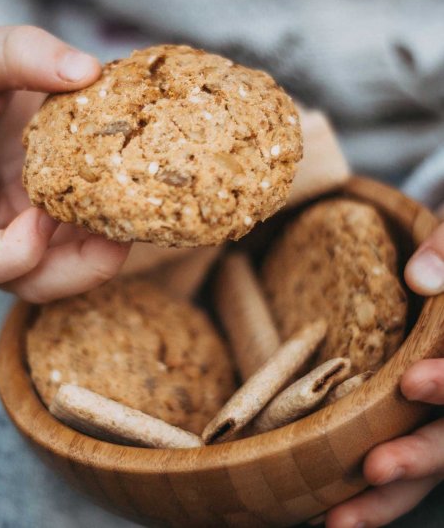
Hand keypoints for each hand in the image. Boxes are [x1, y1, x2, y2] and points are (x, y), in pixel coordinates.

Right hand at [0, 25, 128, 301]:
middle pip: (28, 283)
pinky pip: (79, 241)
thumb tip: (86, 70)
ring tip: (136, 214)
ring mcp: (16, 226)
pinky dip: (108, 230)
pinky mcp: (45, 215)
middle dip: (79, 270)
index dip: (11, 255)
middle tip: (121, 233)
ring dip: (104, 255)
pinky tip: (131, 198)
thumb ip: (16, 53)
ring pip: (62, 271)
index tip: (43, 212)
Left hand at [325, 220, 443, 526]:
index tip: (413, 384)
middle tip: (375, 468)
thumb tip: (420, 280)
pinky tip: (332, 508)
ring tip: (339, 520)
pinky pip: (400, 460)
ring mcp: (440, 411)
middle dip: (420, 455)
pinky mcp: (411, 421)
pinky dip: (373, 493)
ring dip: (389, 497)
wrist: (442, 262)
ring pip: (432, 465)